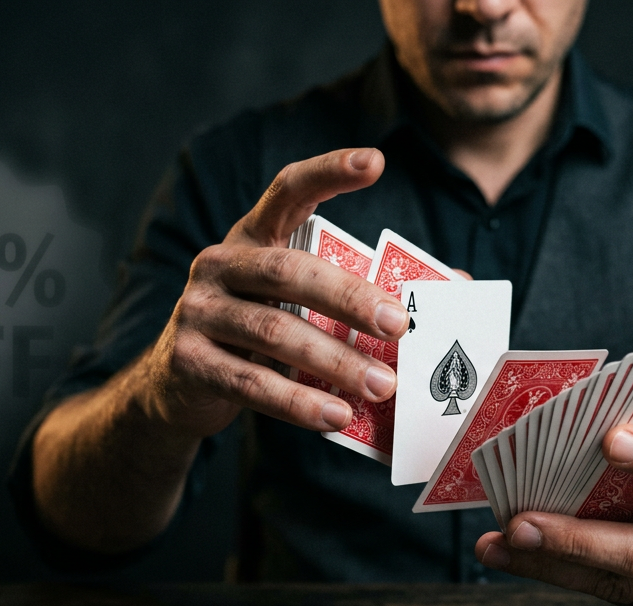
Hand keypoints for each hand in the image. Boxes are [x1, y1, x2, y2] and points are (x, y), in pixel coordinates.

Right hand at [136, 148, 408, 437]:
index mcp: (254, 237)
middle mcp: (220, 264)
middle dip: (349, 297)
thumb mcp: (300, 306)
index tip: (376, 162)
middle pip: (288, 270)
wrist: (177, 390)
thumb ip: (359, 293)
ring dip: (333, 361)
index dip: (329, 172)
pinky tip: (336, 415)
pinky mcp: (188, 361)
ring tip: (381, 386)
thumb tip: (455, 286)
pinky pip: (249, 383)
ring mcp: (197, 311)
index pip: (288, 190)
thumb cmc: (260, 337)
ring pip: (272, 332)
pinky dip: (297, 402)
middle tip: (399, 326)